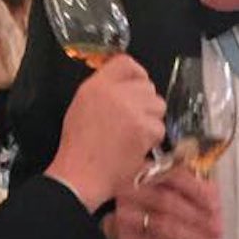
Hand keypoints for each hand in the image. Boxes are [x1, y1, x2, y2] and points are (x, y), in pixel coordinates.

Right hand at [45, 55, 165, 211]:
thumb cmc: (78, 147)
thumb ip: (103, 90)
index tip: (137, 85)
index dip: (136, 74)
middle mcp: (115, 93)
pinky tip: (135, 147)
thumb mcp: (81, 106)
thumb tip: (125, 83)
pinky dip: (151, 139)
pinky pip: (159, 127)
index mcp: (96, 85)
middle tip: (133, 120)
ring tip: (132, 134)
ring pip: (157, 105)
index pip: (127, 63)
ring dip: (150, 119)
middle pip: (147, 85)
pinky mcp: (144, 128)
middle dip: (144, 102)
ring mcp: (132, 110)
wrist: (80, 175)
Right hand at [102, 166, 219, 238]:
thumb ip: (190, 192)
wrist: (118, 233)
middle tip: (218, 229)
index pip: (172, 175)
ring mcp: (124, 217)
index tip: (216, 204)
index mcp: (145, 173)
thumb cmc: (147, 211)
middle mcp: (130, 191)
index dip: (197, 190)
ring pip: (163, 227)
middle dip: (198, 218)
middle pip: (167, 202)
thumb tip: (213, 198)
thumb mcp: (167, 193)